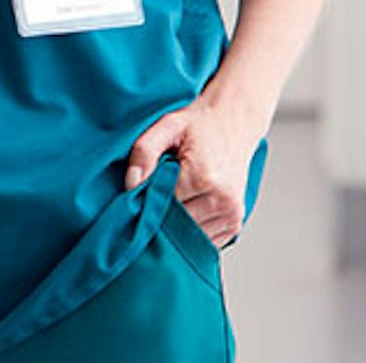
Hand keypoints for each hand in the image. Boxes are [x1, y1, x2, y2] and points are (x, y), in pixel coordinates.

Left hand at [119, 88, 267, 247]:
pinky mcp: (234, 223)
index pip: (163, 207)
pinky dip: (189, 233)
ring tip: (169, 202)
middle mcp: (223, 200)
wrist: (234, 123)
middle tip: (149, 200)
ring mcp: (232, 215)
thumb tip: (131, 185)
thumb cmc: (200, 126)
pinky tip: (183, 213)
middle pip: (175, 226)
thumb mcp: (167, 126)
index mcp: (204, 177)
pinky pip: (204, 241)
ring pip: (189, 237)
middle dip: (159, 217)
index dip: (146, 204)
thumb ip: (144, 152)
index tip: (137, 196)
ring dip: (175, 227)